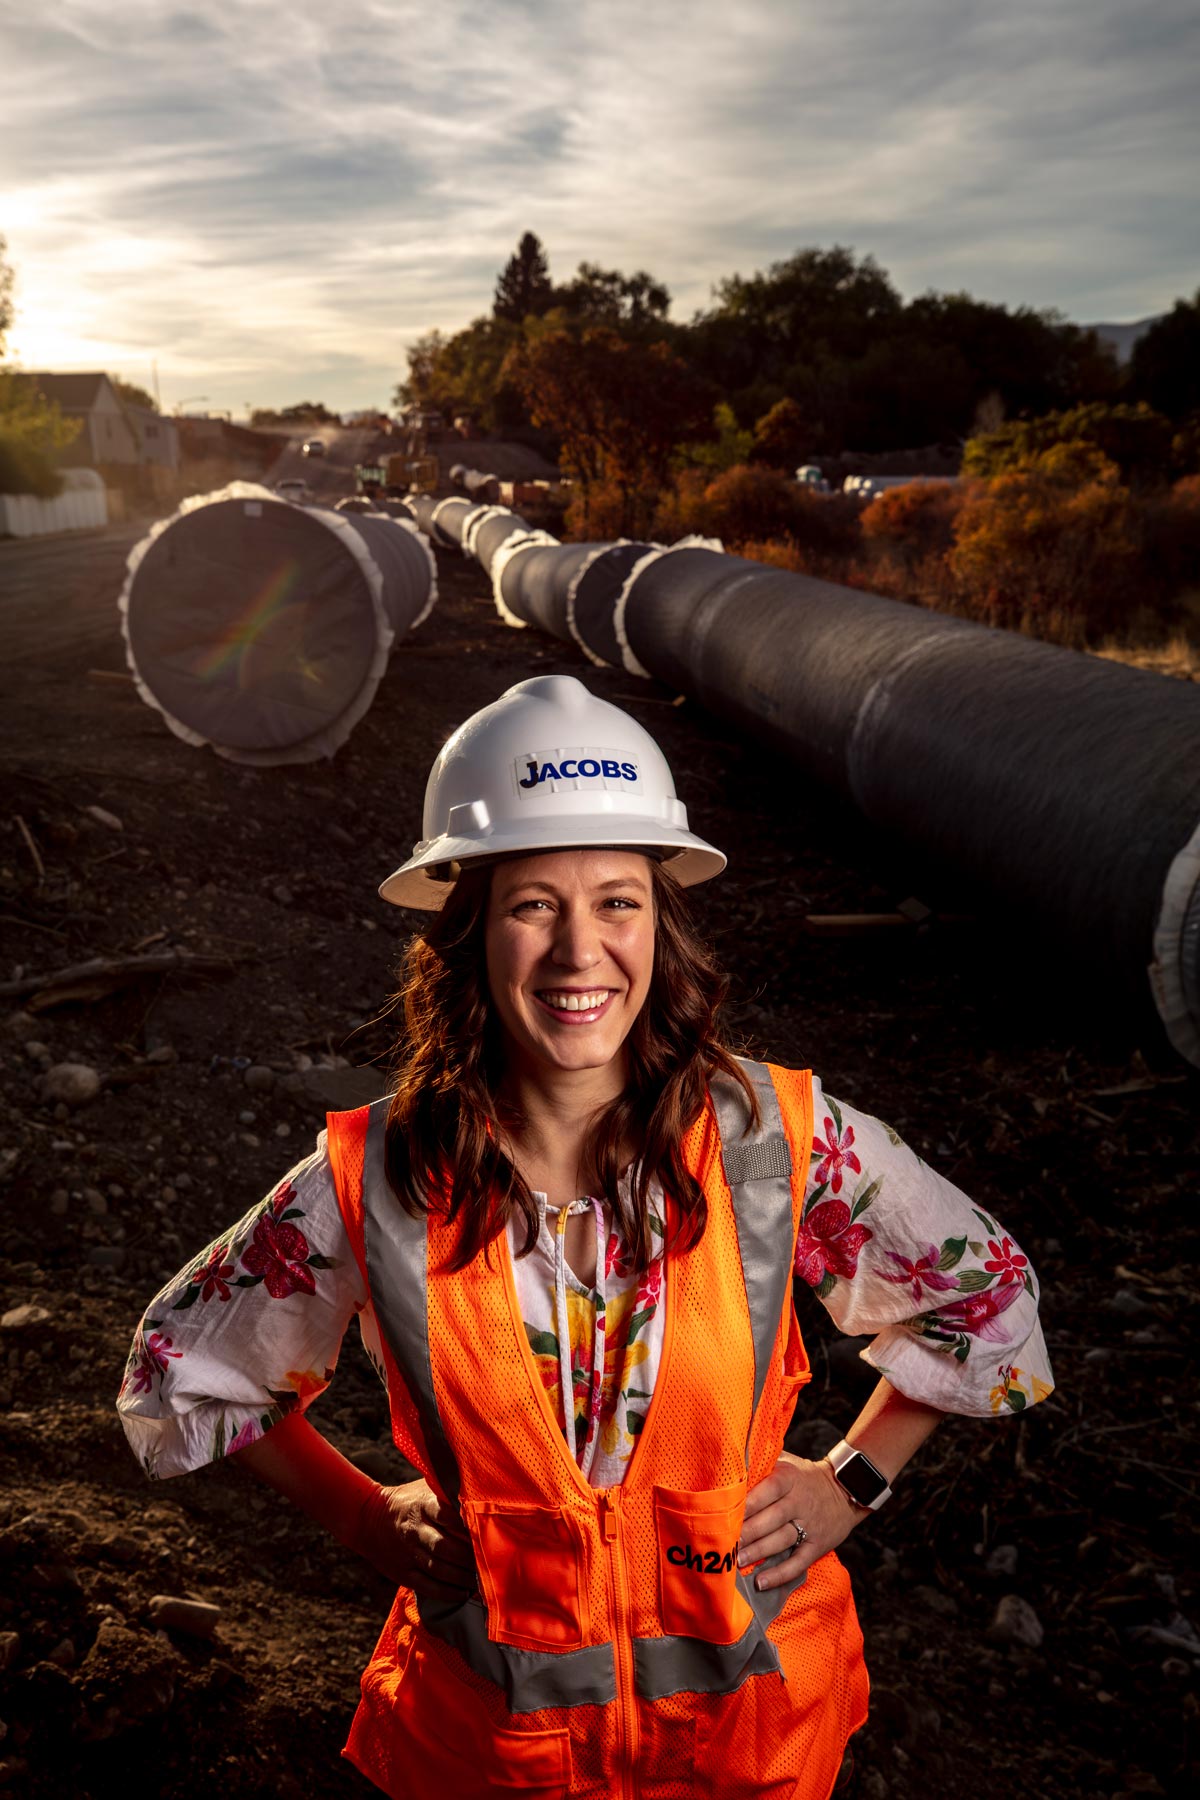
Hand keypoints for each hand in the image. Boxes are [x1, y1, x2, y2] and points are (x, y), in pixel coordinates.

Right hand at [353, 1477, 476, 1600]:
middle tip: (489, 1562)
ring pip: (438, 1570)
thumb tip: (480, 1491)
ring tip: (481, 1580)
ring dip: (462, 1577)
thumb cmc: (408, 1500)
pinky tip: (463, 1593)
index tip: (487, 1534)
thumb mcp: (425, 1487)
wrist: (368, 1518)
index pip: (448, 1515)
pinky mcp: (402, 1573)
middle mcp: (414, 1530)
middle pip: (445, 1547)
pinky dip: (448, 1592)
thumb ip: (448, 1492)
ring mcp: (407, 1553)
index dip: (468, 1526)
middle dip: (469, 1558)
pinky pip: (427, 1587)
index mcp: (422, 1506)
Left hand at [740, 1452, 863, 1591]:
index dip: (749, 1502)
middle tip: (727, 1542)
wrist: (845, 1489)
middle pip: (773, 1517)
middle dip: (749, 1531)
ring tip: (737, 1561)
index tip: (727, 1513)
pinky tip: (761, 1581)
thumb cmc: (803, 1476)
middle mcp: (800, 1501)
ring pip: (782, 1540)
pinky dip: (780, 1574)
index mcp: (790, 1478)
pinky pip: (798, 1563)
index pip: (769, 1489)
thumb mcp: (787, 1462)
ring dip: (759, 1552)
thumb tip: (731, 1466)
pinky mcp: (817, 1546)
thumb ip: (763, 1463)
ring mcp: (810, 1525)